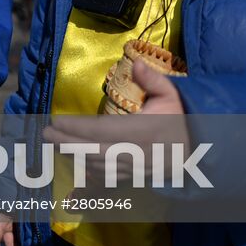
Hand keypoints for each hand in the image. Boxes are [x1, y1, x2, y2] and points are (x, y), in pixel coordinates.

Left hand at [43, 60, 189, 188]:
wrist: (201, 152)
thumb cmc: (182, 120)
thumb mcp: (171, 95)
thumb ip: (152, 79)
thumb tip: (134, 62)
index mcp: (139, 130)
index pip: (100, 129)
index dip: (75, 127)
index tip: (55, 122)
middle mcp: (133, 152)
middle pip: (92, 150)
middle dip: (66, 143)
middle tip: (45, 135)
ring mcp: (133, 169)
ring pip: (97, 167)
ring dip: (74, 158)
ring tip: (55, 147)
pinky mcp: (135, 178)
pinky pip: (108, 182)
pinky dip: (90, 182)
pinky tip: (74, 182)